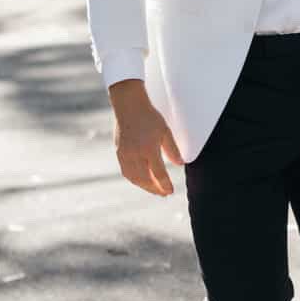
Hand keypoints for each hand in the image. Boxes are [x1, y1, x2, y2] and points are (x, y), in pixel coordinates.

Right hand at [109, 79, 182, 195]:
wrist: (128, 105)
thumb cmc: (149, 116)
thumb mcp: (165, 131)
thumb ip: (172, 149)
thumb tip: (180, 164)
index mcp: (149, 148)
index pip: (158, 173)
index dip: (165, 184)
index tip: (171, 191)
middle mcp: (135, 154)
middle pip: (145, 179)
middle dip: (155, 189)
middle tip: (164, 194)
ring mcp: (125, 154)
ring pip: (134, 178)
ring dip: (145, 186)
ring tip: (154, 190)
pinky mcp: (119, 152)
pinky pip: (126, 171)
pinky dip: (134, 179)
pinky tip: (141, 180)